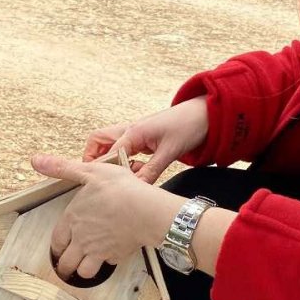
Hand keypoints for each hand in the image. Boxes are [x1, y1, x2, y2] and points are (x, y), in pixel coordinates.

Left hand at [30, 154, 181, 280]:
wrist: (145, 210)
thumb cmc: (119, 189)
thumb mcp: (89, 171)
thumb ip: (62, 168)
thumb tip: (36, 161)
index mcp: (72, 219)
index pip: (57, 240)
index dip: (56, 247)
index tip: (58, 249)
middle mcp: (82, 239)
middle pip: (67, 262)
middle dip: (65, 266)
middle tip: (67, 266)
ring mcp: (99, 251)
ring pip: (84, 271)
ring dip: (83, 270)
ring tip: (85, 267)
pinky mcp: (117, 256)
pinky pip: (108, 265)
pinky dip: (108, 262)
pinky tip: (111, 254)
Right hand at [83, 97, 208, 182]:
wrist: (205, 114)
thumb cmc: (188, 125)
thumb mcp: (170, 151)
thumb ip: (151, 170)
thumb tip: (137, 186)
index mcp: (133, 131)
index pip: (108, 153)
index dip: (105, 170)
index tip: (109, 184)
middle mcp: (130, 130)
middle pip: (98, 142)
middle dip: (94, 158)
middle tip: (101, 176)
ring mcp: (135, 133)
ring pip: (109, 145)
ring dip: (109, 159)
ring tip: (122, 174)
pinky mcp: (143, 138)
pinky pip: (123, 148)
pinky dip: (122, 159)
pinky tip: (134, 170)